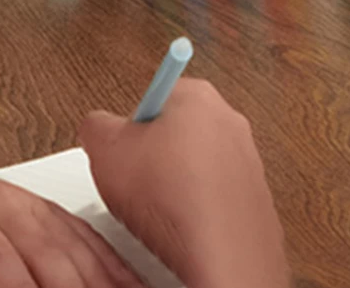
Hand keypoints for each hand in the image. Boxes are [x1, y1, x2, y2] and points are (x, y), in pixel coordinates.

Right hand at [79, 79, 290, 287]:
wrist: (220, 256)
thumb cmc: (173, 200)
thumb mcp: (104, 149)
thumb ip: (94, 125)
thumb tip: (95, 127)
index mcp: (197, 96)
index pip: (155, 94)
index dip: (132, 124)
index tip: (125, 145)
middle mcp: (229, 121)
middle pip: (176, 129)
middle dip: (153, 154)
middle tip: (135, 177)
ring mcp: (247, 161)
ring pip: (195, 166)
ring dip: (175, 184)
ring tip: (157, 208)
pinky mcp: (254, 198)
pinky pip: (214, 198)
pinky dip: (197, 210)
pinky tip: (181, 227)